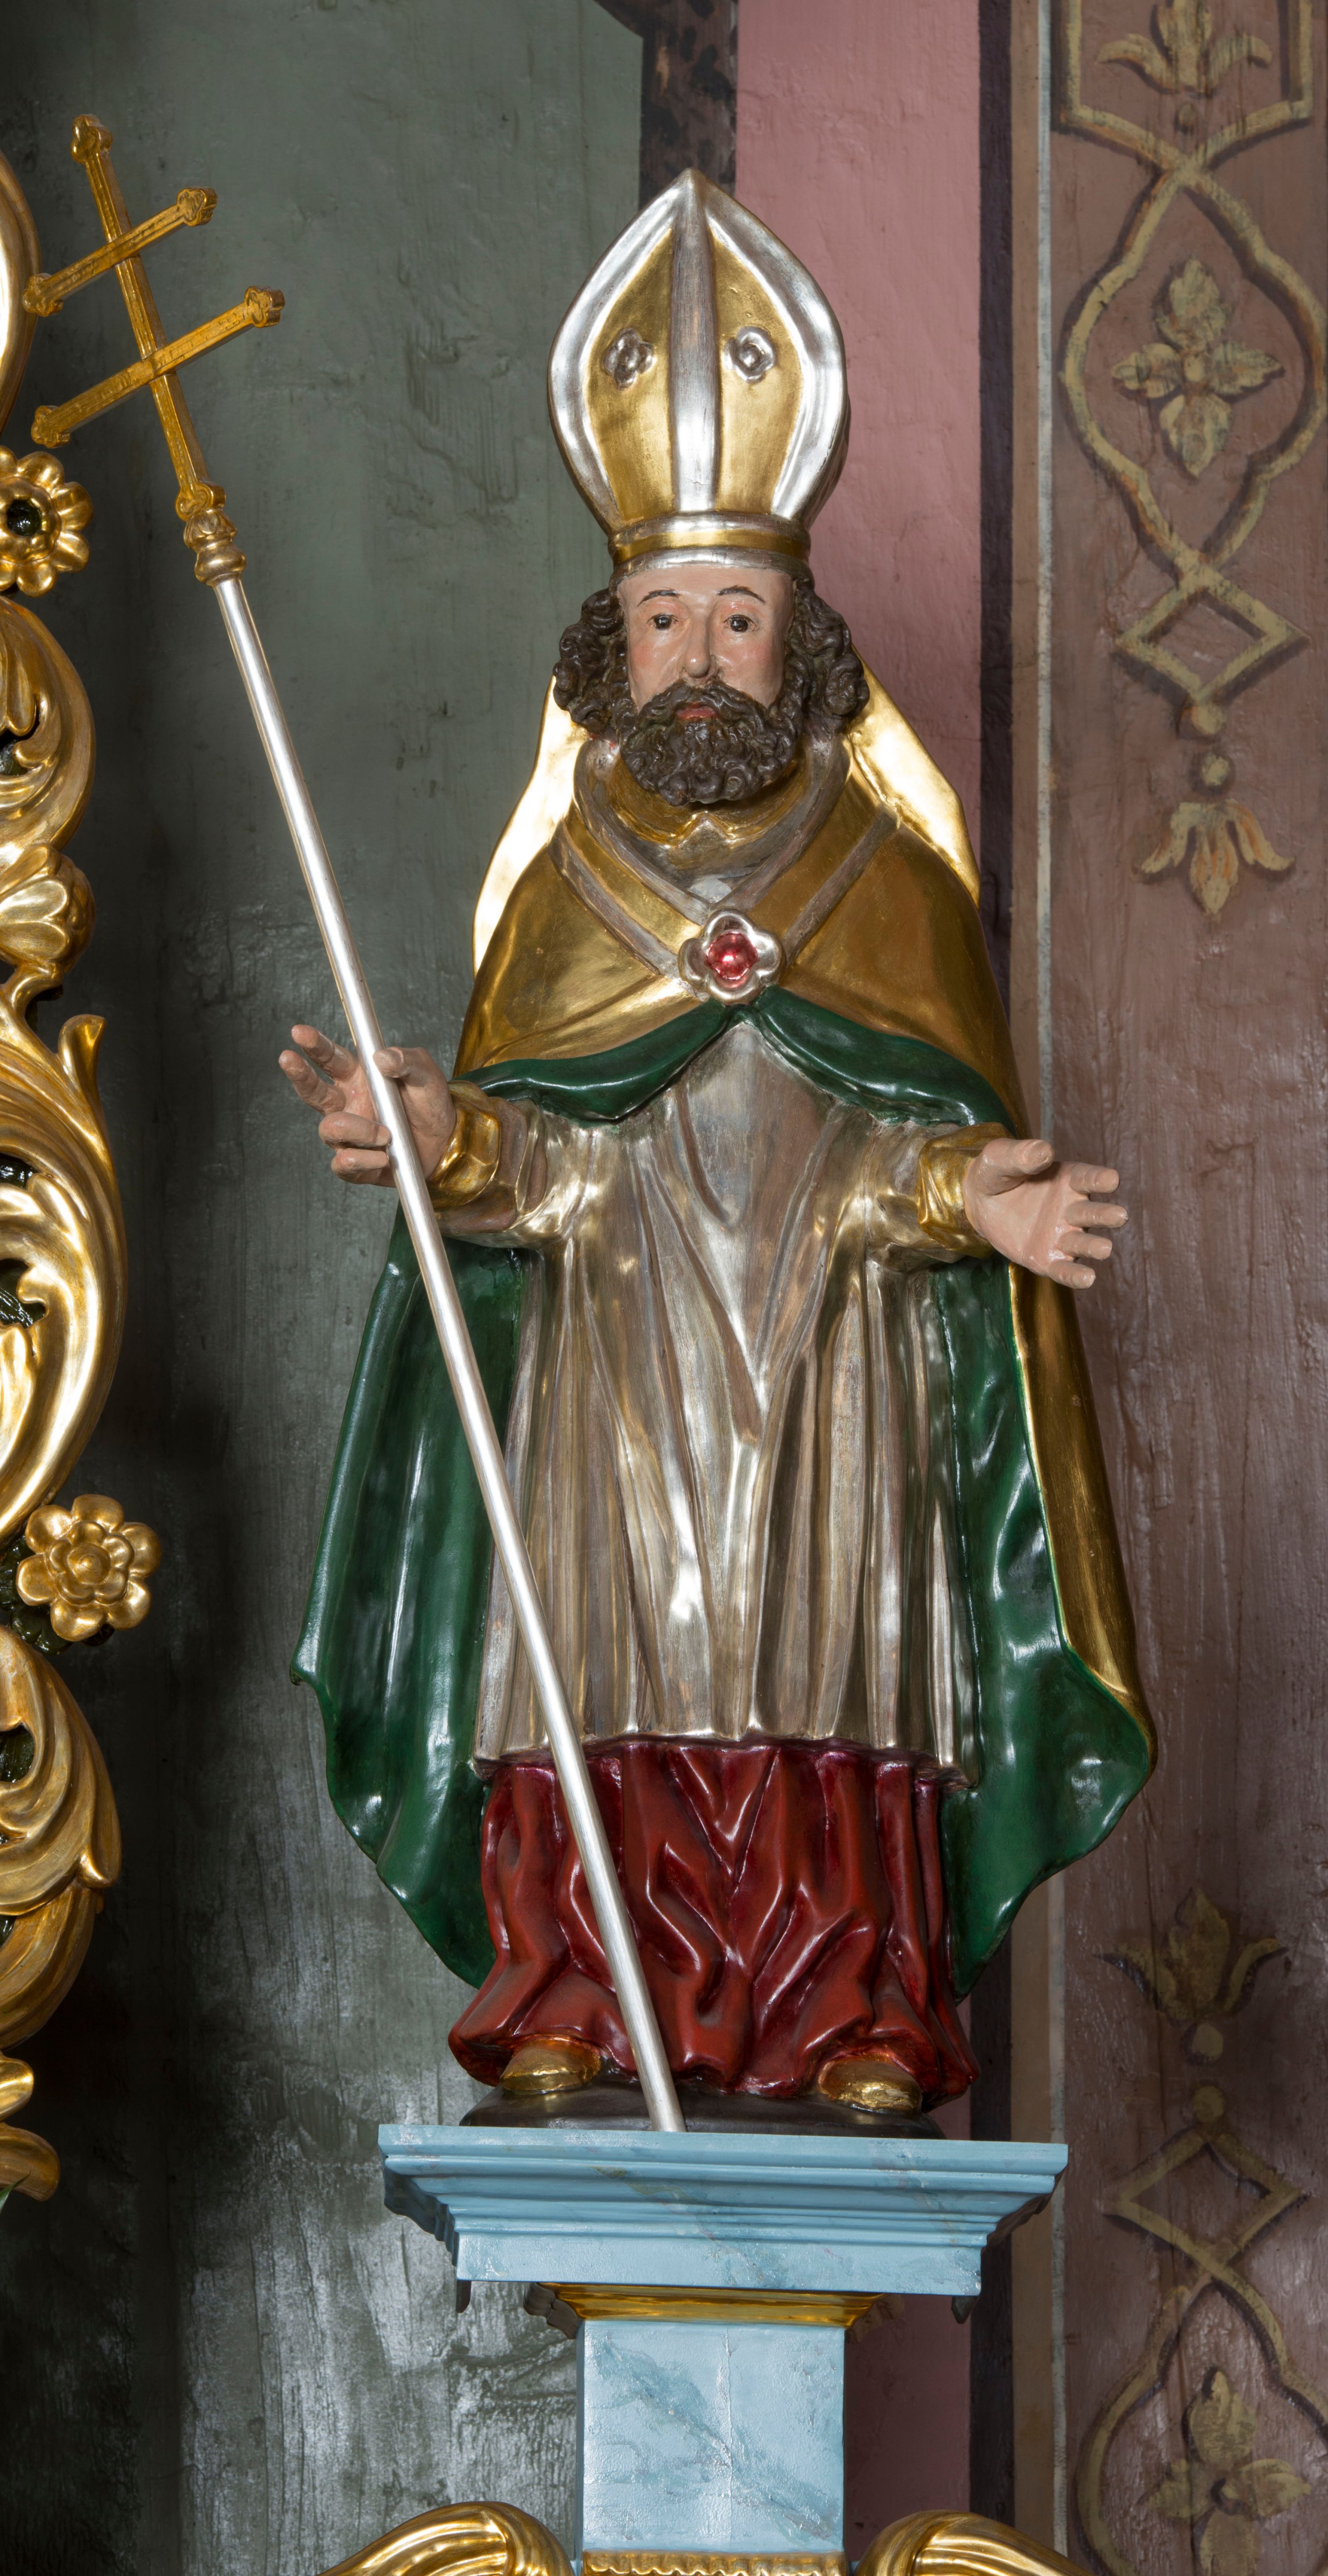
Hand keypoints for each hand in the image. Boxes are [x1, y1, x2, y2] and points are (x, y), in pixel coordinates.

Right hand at [279, 1024, 455, 1186]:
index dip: (314, 1045)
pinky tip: (383, 1156)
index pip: (330, 1059)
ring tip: (386, 1133)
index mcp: (358, 1078)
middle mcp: (347, 1104)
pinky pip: (343, 1163)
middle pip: (312, 1091)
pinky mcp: (356, 1163)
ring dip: (357, 1130)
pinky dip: (361, 1160)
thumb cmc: (430, 1103)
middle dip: (299, 1074)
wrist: (446, 1141)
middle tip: (288, 1058)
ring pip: (330, 1129)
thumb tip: (383, 1057)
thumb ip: (407, 1060)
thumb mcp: (425, 1074)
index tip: (299, 1032)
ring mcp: (349, 1135)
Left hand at [963, 1137, 1125, 1288]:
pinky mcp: (1048, 1260)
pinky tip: (1087, 1279)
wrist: (980, 1203)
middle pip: (1091, 1213)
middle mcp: (1072, 1209)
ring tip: (1104, 1249)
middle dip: (1105, 1215)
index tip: (1112, 1179)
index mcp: (1068, 1179)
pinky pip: (1064, 1270)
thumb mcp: (1001, 1158)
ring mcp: (1063, 1236)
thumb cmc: (997, 1173)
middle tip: (1120, 1216)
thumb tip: (1044, 1150)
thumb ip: (1021, 1155)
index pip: (1087, 1178)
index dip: (1098, 1179)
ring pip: (1082, 1243)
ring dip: (1093, 1246)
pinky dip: (1075, 1276)